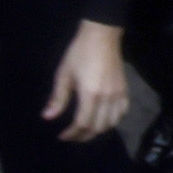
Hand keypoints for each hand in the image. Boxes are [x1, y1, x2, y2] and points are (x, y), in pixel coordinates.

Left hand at [42, 20, 127, 141]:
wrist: (102, 36)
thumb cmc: (79, 52)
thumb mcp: (64, 74)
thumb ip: (58, 98)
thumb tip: (47, 117)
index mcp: (90, 94)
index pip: (82, 123)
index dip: (72, 133)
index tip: (62, 136)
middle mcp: (106, 98)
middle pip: (97, 127)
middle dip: (83, 136)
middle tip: (72, 136)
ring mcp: (118, 95)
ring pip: (110, 124)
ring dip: (97, 131)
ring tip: (85, 130)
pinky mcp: (124, 91)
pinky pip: (121, 113)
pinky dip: (112, 121)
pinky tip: (102, 120)